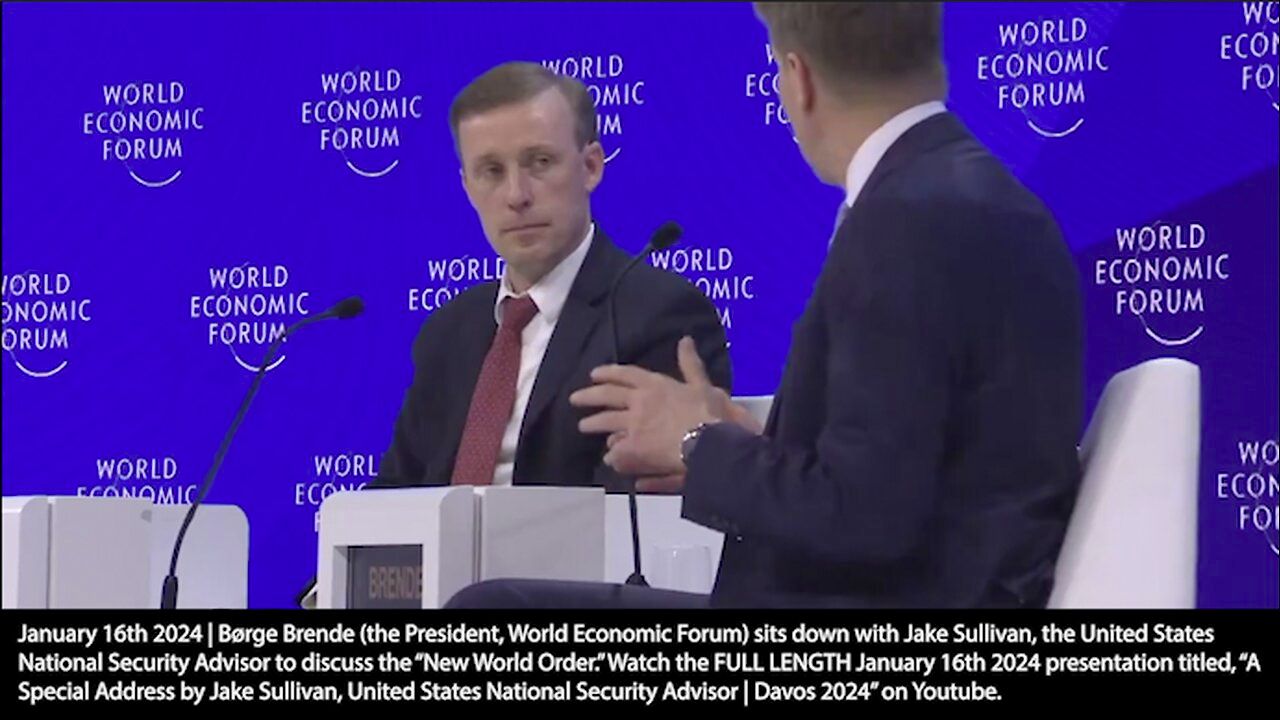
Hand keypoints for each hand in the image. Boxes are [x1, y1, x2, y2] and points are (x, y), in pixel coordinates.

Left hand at [570, 336, 721, 476]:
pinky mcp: (632, 450)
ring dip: (593, 424)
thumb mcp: (703, 384)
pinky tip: (611, 460)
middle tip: (575, 399)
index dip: (608, 373)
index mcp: (655, 385)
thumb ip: (690, 364)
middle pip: (607, 396)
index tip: (594, 374)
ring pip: (606, 423)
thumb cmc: (711, 413)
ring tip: (583, 427)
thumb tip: (685, 340)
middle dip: (588, 396)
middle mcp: (639, 403)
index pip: (625, 374)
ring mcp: (633, 427)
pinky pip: (616, 454)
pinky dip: (614, 457)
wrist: (710, 443)